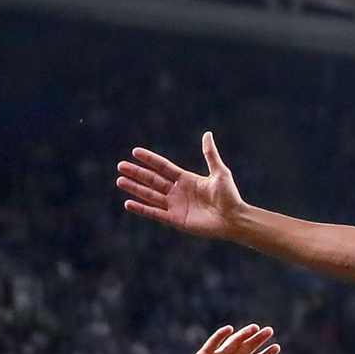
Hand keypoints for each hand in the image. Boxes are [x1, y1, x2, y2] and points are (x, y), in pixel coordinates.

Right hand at [119, 132, 251, 240]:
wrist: (234, 218)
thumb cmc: (230, 196)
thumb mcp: (220, 172)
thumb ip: (210, 154)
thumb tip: (207, 134)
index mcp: (186, 179)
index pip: (163, 167)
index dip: (149, 159)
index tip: (135, 151)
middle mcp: (178, 191)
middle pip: (152, 180)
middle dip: (137, 173)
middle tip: (120, 166)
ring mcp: (175, 206)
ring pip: (150, 195)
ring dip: (135, 189)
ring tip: (120, 181)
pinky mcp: (175, 219)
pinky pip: (155, 213)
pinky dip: (141, 209)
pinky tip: (128, 203)